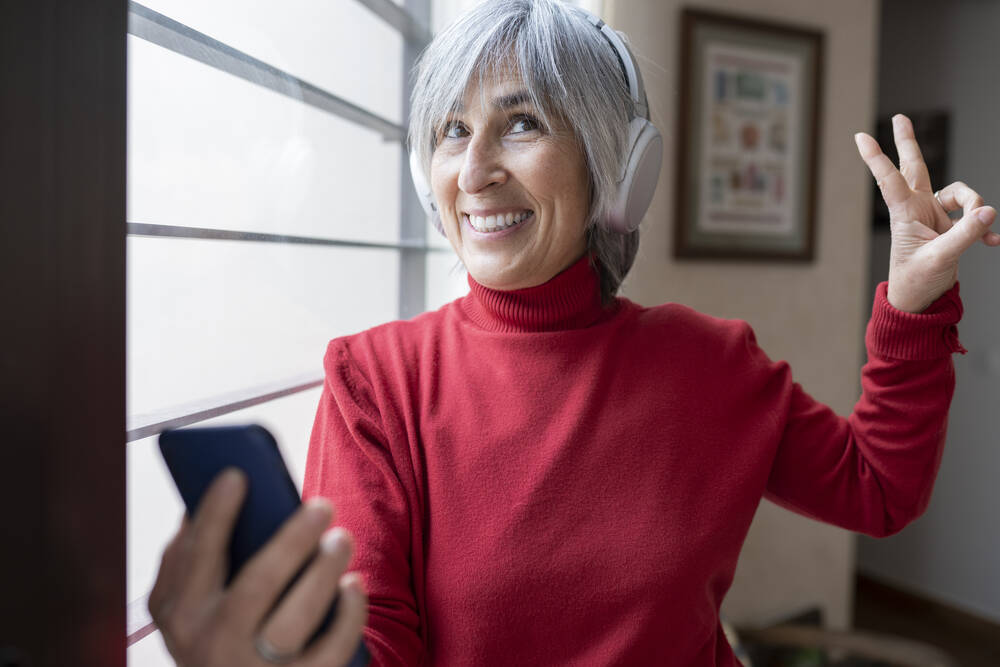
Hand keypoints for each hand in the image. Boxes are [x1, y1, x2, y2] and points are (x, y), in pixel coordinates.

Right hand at [148, 469, 367, 665]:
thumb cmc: (217, 637)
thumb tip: (201, 502)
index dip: (214, 514)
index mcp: (183, 615)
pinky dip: (348, 615)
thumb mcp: (187, 607)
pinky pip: (332, 651)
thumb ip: (187, 560)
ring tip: (341, 538)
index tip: (237, 474)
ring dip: (323, 572)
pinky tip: (354, 583)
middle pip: (257, 585)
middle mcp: (214, 644)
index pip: (197, 558)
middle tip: (322, 505)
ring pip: (295, 620)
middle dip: (292, 540)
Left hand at [855, 114, 997, 312]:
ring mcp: (933, 215)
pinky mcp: (949, 225)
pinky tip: (992, 242)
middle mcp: (917, 209)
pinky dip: (983, 227)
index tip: (860, 137)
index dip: (877, 157)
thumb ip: (965, 235)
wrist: (921, 301)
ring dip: (974, 206)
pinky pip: (972, 215)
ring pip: (959, 192)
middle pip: (915, 167)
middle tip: (900, 118)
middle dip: (908, 143)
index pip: (890, 180)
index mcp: (905, 214)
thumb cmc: (918, 282)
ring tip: (983, 231)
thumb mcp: (941, 259)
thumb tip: (987, 211)